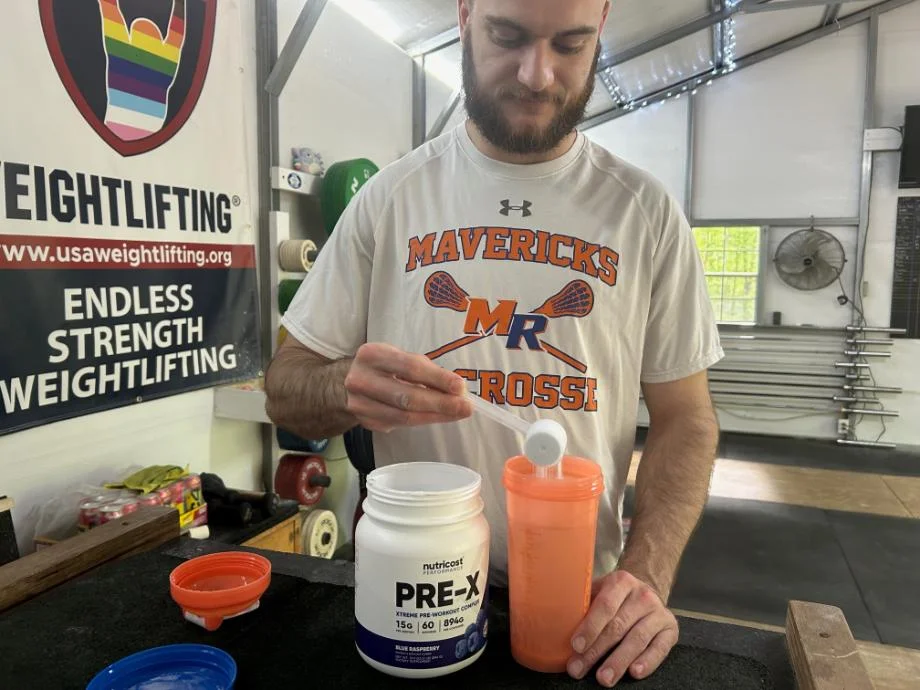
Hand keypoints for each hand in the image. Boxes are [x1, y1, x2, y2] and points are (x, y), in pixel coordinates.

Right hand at [343, 343, 472, 432]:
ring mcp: (360, 404)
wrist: (345, 383)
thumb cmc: (382, 367)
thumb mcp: (399, 357)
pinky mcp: (366, 421)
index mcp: (372, 355)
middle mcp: (361, 379)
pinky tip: (437, 417)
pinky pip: (400, 424)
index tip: (460, 387)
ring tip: (456, 414)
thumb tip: (456, 389)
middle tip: (465, 407)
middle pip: (407, 397)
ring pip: (404, 416)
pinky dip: (422, 421)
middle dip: (440, 403)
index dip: (437, 378)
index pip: (410, 368)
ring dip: (435, 416)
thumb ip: (425, 370)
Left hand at [567, 570, 678, 686]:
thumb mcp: (600, 590)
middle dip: (596, 651)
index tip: (575, 646)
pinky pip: (659, 648)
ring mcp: (658, 612)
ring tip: (603, 678)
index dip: (590, 627)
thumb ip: (584, 603)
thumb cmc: (614, 596)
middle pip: (617, 626)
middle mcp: (642, 595)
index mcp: (621, 582)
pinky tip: (634, 672)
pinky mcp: (671, 630)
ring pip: (637, 639)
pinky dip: (648, 661)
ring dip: (619, 661)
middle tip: (578, 669)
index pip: (605, 606)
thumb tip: (553, 623)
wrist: (646, 590)